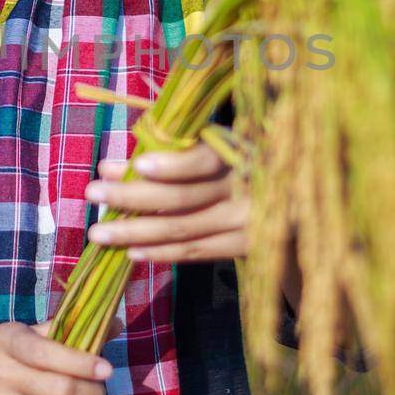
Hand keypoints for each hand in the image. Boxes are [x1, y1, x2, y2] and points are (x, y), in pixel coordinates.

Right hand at [0, 318, 111, 394]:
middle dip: (93, 394)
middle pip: (63, 391)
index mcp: (6, 340)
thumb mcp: (37, 336)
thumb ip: (75, 330)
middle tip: (101, 394)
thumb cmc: (18, 358)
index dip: (84, 363)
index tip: (107, 370)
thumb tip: (117, 323)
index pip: (49, 353)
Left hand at [83, 139, 249, 263]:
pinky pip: (196, 252)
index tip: (139, 164)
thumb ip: (186, 146)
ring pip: (182, 229)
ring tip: (99, 232)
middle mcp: (247, 189)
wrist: (301, 199)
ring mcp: (248, 223)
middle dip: (132, 195)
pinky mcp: (247, 248)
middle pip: (182, 198)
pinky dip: (162, 253)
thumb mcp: (228, 142)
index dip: (173, 165)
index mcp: (242, 152)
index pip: (205, 162)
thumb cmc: (248, 160)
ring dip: (135, 231)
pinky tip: (131, 252)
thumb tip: (127, 155)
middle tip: (93, 192)